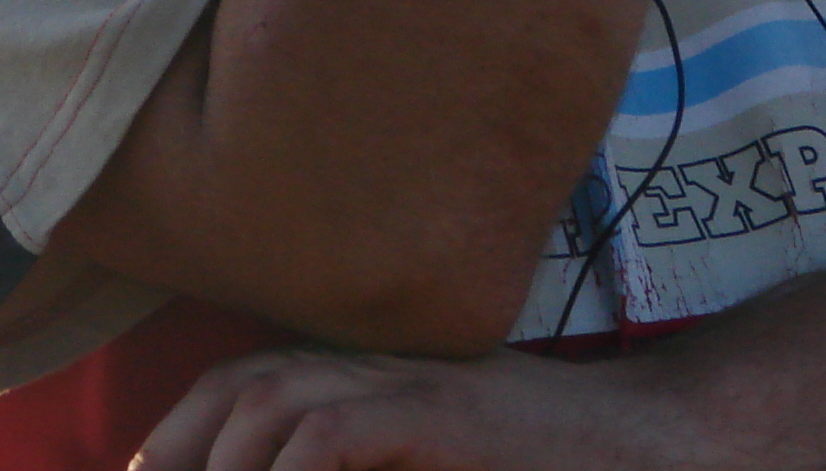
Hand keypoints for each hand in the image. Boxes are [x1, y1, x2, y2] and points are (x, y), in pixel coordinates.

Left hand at [134, 347, 702, 470]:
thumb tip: (290, 467)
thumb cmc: (543, 468)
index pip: (244, 382)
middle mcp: (380, 365)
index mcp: (372, 376)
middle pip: (239, 382)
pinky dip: (286, 470)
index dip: (178, 437)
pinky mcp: (440, 412)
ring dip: (219, 465)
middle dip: (174, 449)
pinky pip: (330, 433)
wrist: (651, 443)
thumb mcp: (431, 467)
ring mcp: (412, 383)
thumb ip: (364, 466)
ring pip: (270, 402)